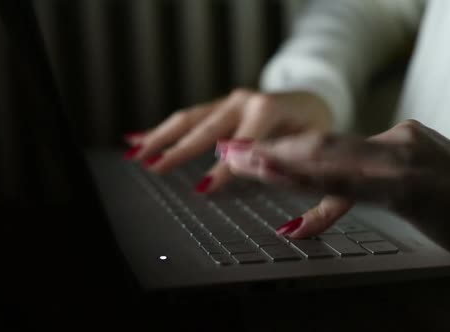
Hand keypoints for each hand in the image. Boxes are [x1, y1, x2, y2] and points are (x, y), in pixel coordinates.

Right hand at [123, 89, 331, 192]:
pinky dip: (162, 129)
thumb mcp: (312, 144)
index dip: (221, 169)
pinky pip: (188, 118)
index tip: (202, 188)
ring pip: (188, 119)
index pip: (239, 144)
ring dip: (161, 137)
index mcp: (266, 109)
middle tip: (155, 167)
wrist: (312, 99)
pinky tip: (137, 138)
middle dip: (178, 149)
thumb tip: (269, 187)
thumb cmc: (313, 126)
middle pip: (204, 128)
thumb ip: (290, 164)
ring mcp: (227, 102)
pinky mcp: (218, 107)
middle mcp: (242, 101)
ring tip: (136, 153)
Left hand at [220, 119, 449, 273]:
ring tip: (239, 163)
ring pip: (329, 157)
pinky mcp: (413, 183)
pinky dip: (311, 186)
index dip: (289, 149)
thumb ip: (372, 190)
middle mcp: (398, 139)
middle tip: (230, 151)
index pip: (332, 146)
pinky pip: (351, 184)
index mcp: (399, 140)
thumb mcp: (414, 196)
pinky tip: (282, 188)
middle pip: (321, 144)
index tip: (255, 153)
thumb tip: (327, 202)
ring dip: (279, 161)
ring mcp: (406, 158)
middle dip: (271, 149)